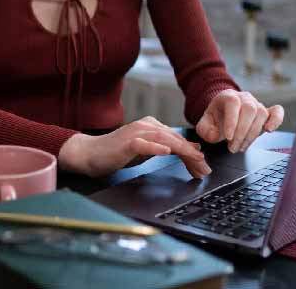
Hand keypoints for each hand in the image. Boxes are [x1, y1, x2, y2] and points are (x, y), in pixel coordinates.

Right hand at [58, 116, 211, 178]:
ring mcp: (136, 132)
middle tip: (204, 168)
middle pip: (174, 139)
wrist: (91, 153)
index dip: (193, 154)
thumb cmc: (117, 153)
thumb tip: (192, 149)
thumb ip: (168, 148)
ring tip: (194, 159)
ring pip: (163, 139)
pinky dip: (155, 147)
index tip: (203, 168)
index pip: (178, 139)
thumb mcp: (147, 151)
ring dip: (181, 150)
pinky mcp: (126, 142)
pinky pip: (143, 144)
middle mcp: (146, 126)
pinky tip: (166, 152)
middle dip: (192, 154)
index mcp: (152, 126)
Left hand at [195, 89, 283, 152]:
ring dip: (252, 134)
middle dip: (241, 132)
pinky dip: (276, 120)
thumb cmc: (215, 119)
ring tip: (241, 147)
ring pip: (261, 114)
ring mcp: (257, 104)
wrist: (224, 115)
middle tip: (233, 148)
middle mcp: (244, 98)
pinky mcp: (267, 113)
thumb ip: (205, 130)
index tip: (228, 138)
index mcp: (227, 96)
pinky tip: (269, 130)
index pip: (233, 103)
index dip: (232, 121)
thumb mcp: (204, 124)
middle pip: (249, 109)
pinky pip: (276, 112)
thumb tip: (215, 135)